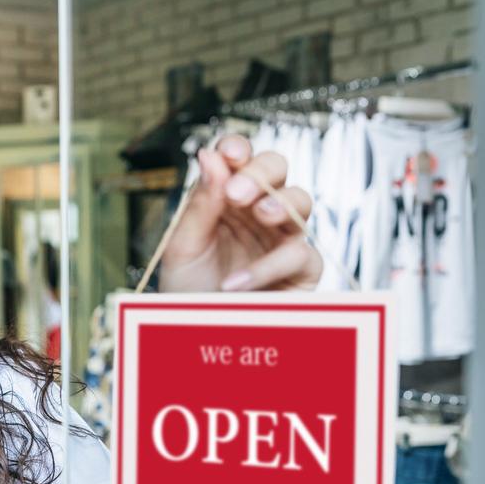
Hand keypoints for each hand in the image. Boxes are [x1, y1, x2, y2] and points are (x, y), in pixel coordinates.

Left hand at [158, 135, 321, 292]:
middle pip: (276, 168)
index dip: (238, 148)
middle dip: (260, 172)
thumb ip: (199, 205)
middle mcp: (257, 212)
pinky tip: (235, 281)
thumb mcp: (183, 247)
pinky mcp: (301, 270)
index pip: (239, 159)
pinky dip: (267, 266)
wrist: (199, 334)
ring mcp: (282, 237)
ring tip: (258, 215)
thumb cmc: (189, 290)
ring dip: (279, 202)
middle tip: (237, 193)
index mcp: (226, 199)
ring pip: (299, 199)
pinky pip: (299, 254)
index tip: (228, 152)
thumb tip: (210, 156)